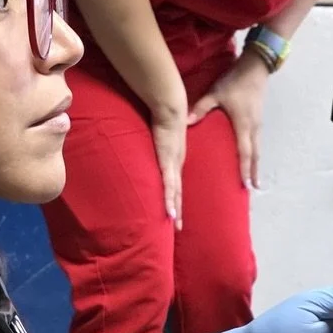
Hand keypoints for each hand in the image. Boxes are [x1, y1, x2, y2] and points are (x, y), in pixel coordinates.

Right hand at [151, 111, 188, 228]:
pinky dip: (170, 200)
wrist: (170, 106)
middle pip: (178, 191)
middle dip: (178, 209)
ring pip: (175, 192)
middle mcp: (177, 163)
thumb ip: (159, 137)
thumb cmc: (165, 114)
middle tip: (179, 226)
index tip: (177, 208)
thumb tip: (153, 138)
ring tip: (176, 224)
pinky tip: (171, 213)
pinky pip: (168, 186)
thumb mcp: (163, 130)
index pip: (176, 180)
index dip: (176, 195)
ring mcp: (173, 164)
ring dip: (176, 209)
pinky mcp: (167, 162)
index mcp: (176, 156)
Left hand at [187, 50, 269, 189]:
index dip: (244, 169)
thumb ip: (201, 108)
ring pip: (257, 149)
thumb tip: (184, 121)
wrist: (255, 67)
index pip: (244, 152)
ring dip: (255, 164)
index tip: (245, 184)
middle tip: (252, 188)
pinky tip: (252, 159)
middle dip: (253, 172)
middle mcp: (253, 127)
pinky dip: (255, 154)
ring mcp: (258, 124)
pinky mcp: (258, 119)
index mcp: (242, 124)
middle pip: (254, 155)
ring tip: (254, 180)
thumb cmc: (234, 81)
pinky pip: (257, 141)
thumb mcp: (216, 93)